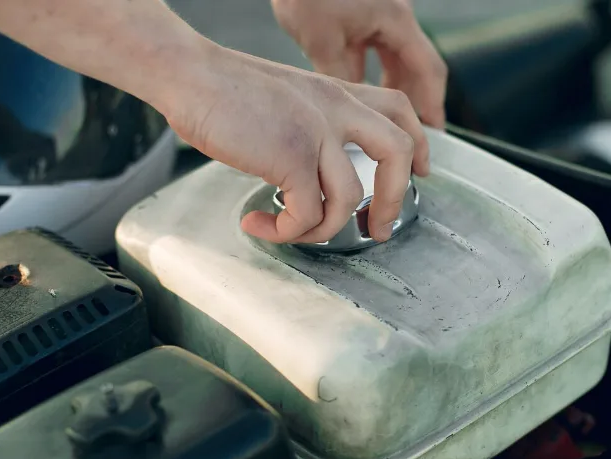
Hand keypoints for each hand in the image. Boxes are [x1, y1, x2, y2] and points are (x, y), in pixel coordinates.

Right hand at [161, 44, 428, 243]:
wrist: (189, 75)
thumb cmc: (223, 90)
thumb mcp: (286, 99)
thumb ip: (310, 125)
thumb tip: (312, 175)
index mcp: (336, 92)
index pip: (398, 110)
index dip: (420, 144)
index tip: (420, 172)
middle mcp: (336, 108)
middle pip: (397, 152)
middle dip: (396, 199)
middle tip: (379, 229)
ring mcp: (316, 132)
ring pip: (349, 199)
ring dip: (321, 230)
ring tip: (289, 231)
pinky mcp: (292, 158)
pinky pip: (306, 214)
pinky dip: (285, 231)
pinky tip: (259, 223)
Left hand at [271, 0, 447, 127]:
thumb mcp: (323, 42)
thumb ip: (343, 80)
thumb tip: (355, 112)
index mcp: (396, 20)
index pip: (427, 70)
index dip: (433, 105)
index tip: (435, 133)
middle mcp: (394, 16)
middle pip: (415, 65)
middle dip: (416, 100)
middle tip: (412, 133)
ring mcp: (378, 14)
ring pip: (396, 58)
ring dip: (395, 88)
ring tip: (389, 121)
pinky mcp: (360, 14)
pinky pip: (376, 50)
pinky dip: (374, 74)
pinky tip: (362, 96)